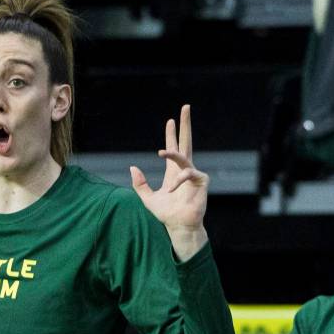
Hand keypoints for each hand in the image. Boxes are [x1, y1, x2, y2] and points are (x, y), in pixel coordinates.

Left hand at [129, 104, 209, 261]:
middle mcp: (184, 170)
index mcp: (173, 172)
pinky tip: (172, 189)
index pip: (173, 148)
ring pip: (184, 157)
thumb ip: (139, 184)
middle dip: (185, 125)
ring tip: (163, 152)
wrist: (178, 227)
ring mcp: (194, 175)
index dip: (171, 134)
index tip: (170, 121)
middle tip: (185, 107)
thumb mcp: (148, 198)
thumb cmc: (166, 214)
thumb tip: (132, 167)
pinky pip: (188, 174)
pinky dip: (179, 181)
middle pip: (186, 142)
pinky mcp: (201, 182)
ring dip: (173, 153)